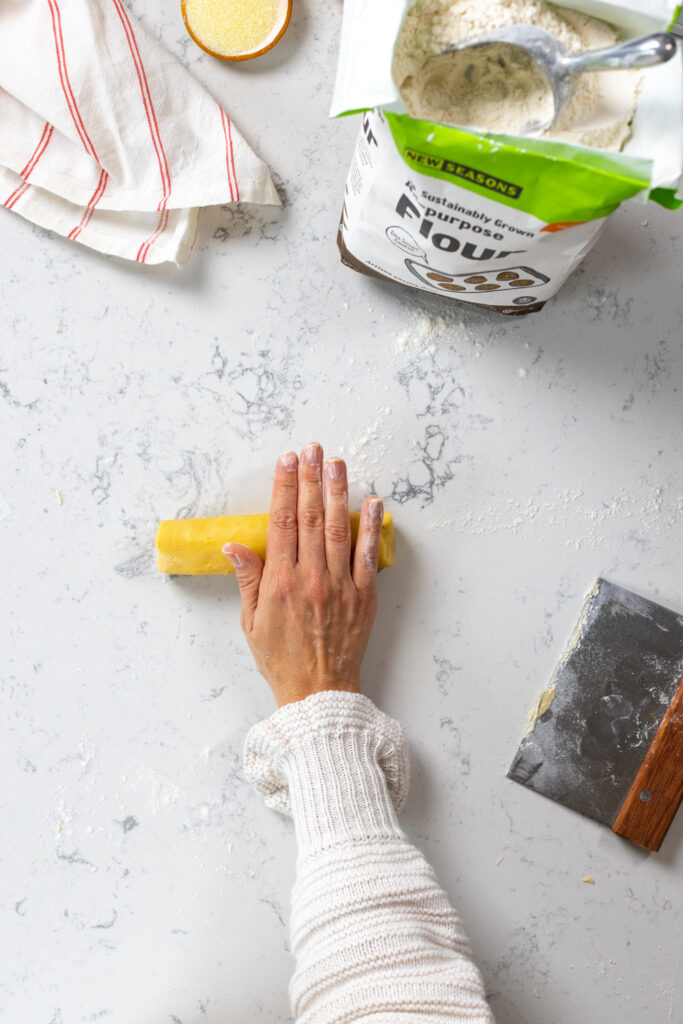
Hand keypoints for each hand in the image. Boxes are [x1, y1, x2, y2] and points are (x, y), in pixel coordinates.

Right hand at [222, 443, 383, 706]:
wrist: (318, 692)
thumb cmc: (281, 659)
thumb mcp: (251, 622)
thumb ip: (248, 579)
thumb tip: (234, 546)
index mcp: (280, 583)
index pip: (282, 523)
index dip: (284, 488)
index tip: (286, 461)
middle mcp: (311, 579)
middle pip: (311, 518)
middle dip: (310, 478)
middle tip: (310, 449)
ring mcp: (341, 586)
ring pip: (339, 529)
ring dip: (337, 492)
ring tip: (335, 463)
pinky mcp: (364, 597)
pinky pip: (367, 556)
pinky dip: (370, 527)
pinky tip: (373, 502)